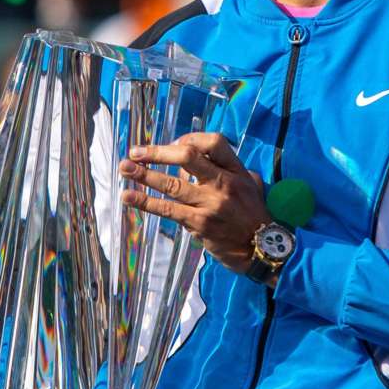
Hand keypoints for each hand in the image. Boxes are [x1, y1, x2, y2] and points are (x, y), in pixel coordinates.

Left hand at [119, 132, 269, 275]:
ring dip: (145, 175)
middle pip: (187, 157)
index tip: (173, 143)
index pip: (213, 143)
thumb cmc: (254, 216)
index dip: (189, 138)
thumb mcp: (250, 186)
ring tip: (124, 169)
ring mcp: (210, 204)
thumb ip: (228, 171)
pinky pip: (168, 210)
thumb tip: (195, 165)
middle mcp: (223, 183)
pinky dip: (146, 203)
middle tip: (136, 151)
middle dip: (158, 152)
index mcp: (236, 171)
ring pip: (172, 185)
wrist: (263, 250)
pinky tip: (129, 198)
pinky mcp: (200, 224)